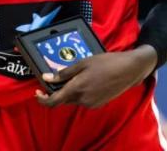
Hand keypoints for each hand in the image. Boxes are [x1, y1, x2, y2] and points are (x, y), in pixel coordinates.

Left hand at [35, 46, 156, 109]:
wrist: (129, 70)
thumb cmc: (106, 62)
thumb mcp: (83, 63)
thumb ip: (64, 73)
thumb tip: (47, 77)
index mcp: (77, 88)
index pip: (54, 101)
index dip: (43, 99)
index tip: (37, 93)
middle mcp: (83, 99)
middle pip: (64, 99)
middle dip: (58, 91)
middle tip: (57, 77)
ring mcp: (92, 103)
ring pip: (74, 99)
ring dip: (70, 91)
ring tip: (77, 74)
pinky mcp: (99, 104)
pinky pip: (83, 100)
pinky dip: (80, 92)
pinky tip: (87, 80)